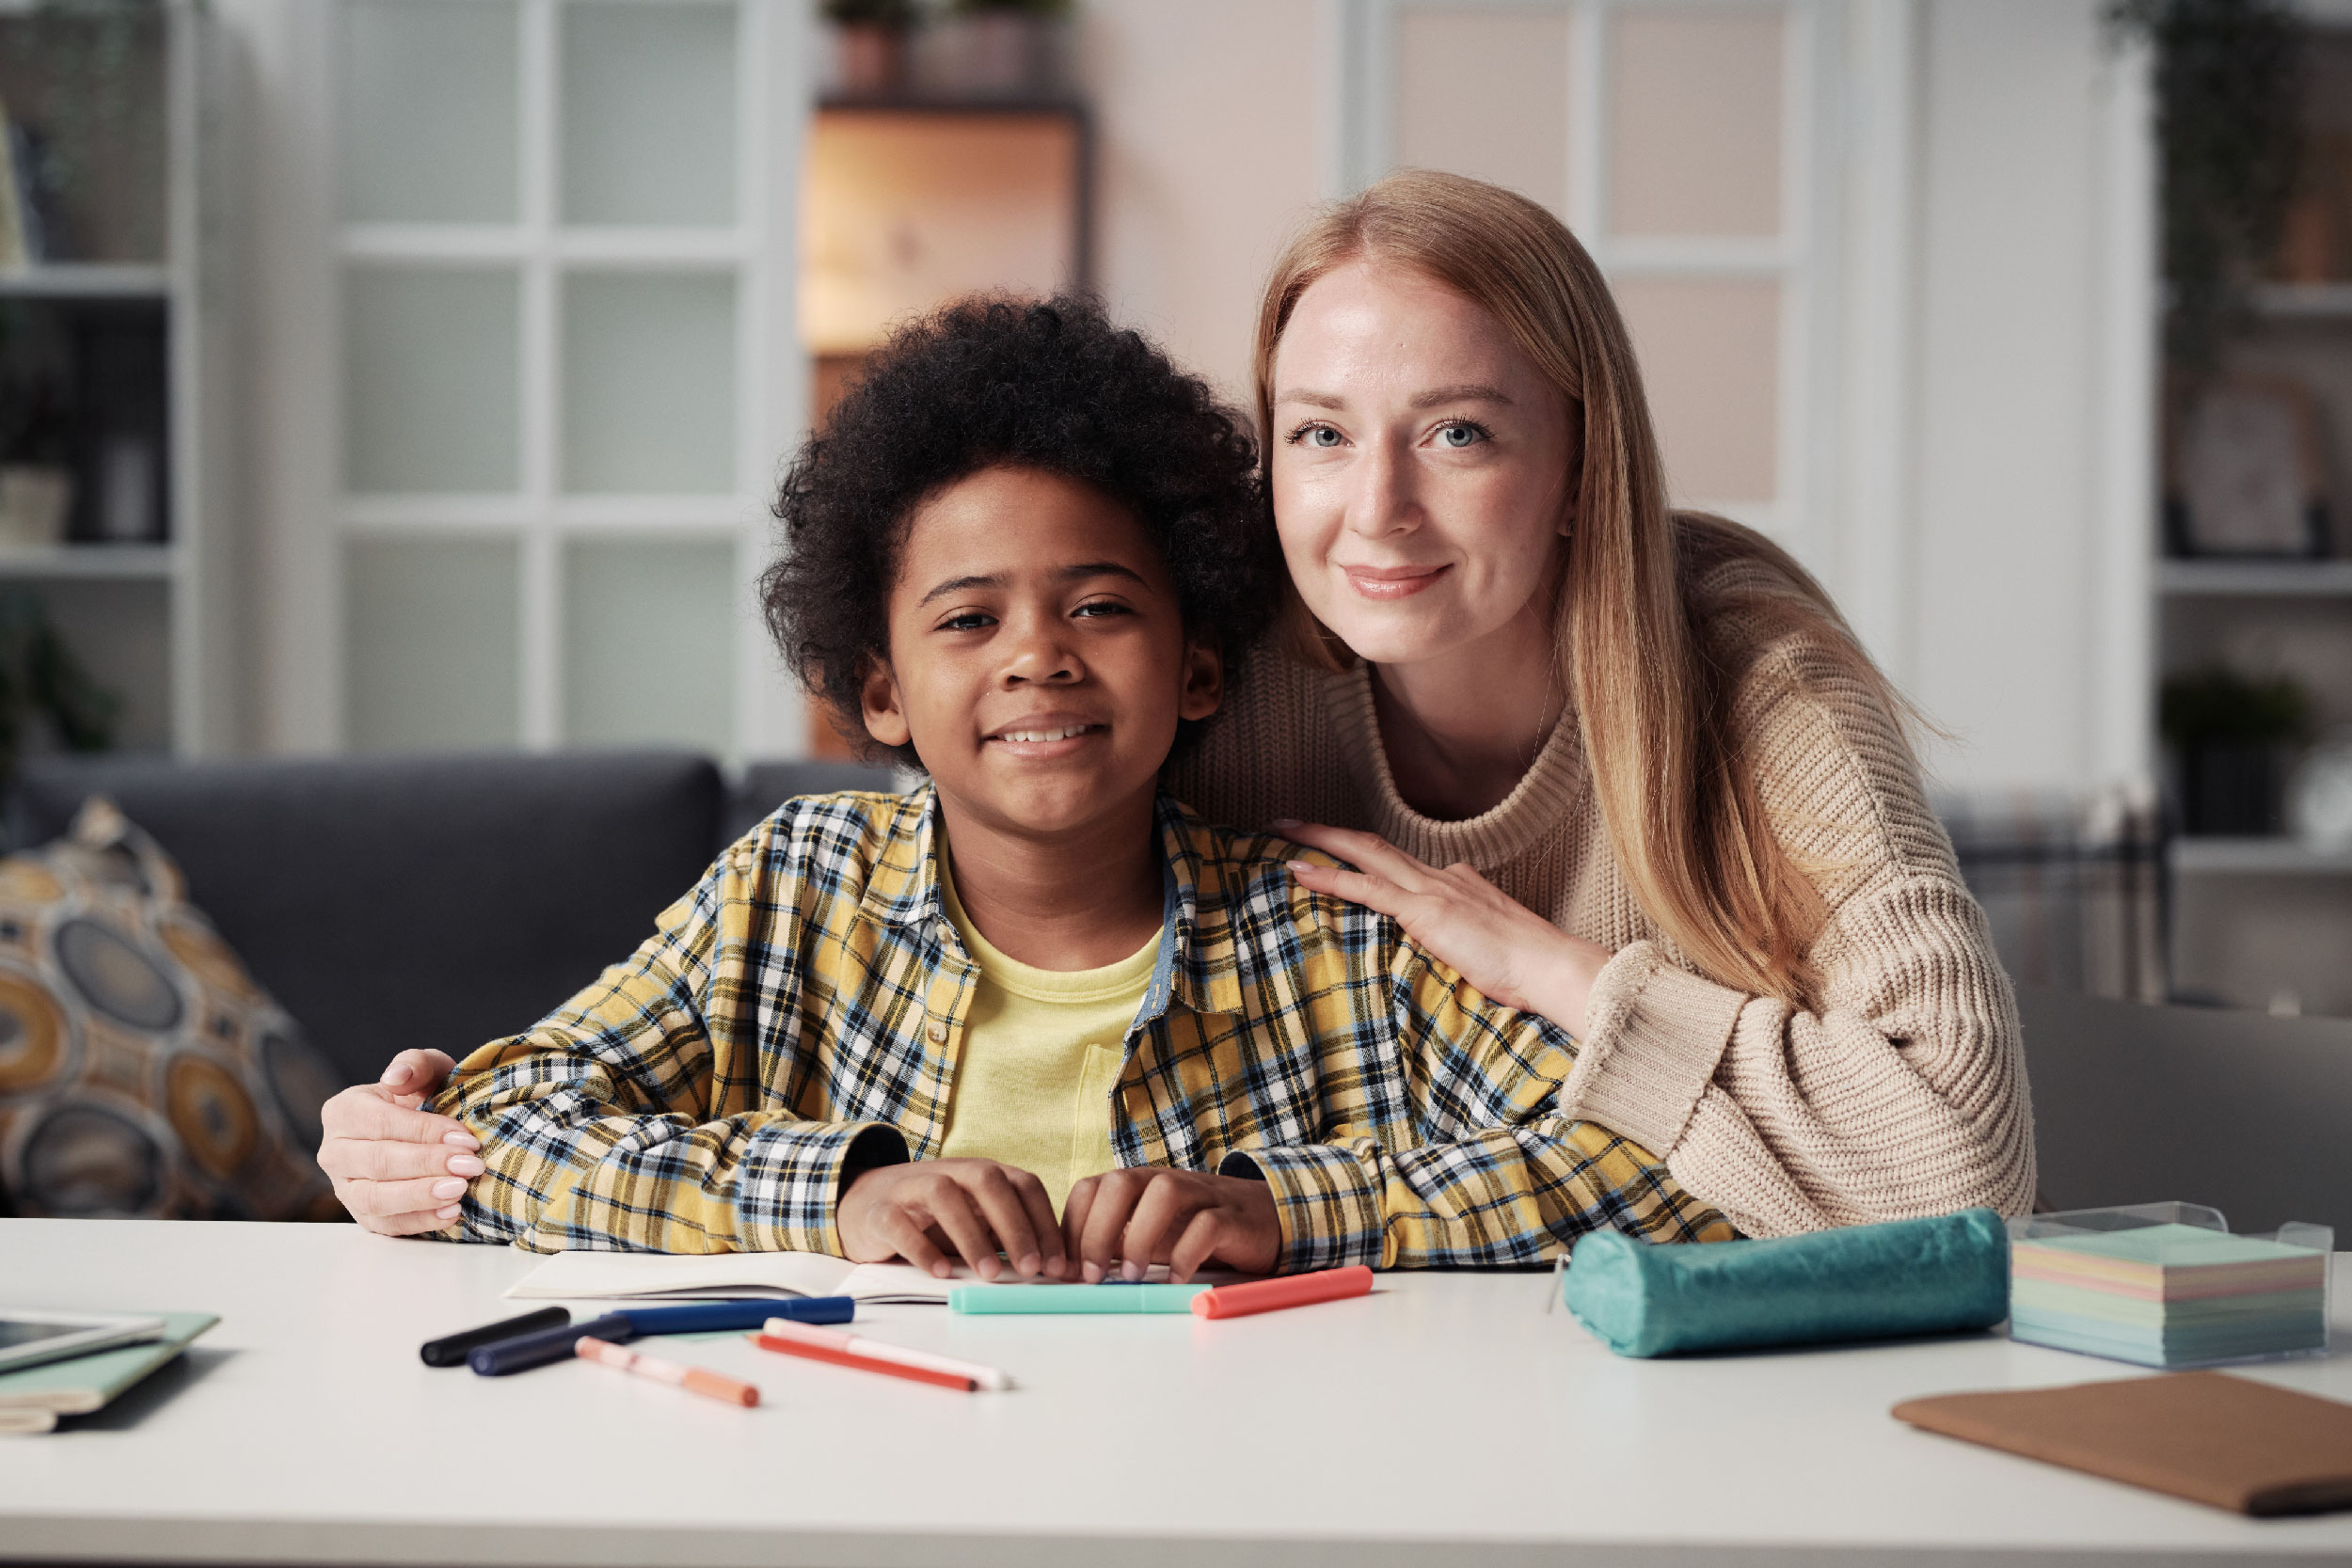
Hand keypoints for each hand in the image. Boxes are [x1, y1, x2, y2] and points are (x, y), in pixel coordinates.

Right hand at [317, 1049, 480, 1235]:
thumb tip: (396, 1077)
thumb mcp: (425, 1072)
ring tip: (459, 1191)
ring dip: (421, 1196)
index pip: (381, 1124)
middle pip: (378, 1162)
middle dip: (428, 1165)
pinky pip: (386, 1225)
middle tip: (470, 1166)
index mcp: (344, 1111)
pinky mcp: (362, 1215)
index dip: (425, 1132)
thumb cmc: (421, 1098)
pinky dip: (420, 1221)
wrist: (420, 1132)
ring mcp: (344, 1187)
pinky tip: (452, 1213)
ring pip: (376, 1198)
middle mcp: (334, 1151)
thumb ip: (415, 1064)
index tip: (466, 1139)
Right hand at [837, 1158, 1068, 1280]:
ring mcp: (912, 1187)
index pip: (1024, 1186)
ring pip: (945, 1196)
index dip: (1045, 1223)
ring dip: (972, 1236)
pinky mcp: (881, 1211)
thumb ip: (1007, 1235)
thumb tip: (1052, 1269)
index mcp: (982, 1174)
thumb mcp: (975, 1218)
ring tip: (990, 1274)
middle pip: (988, 1182)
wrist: (865, 1205)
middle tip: (1031, 1269)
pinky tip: (941, 1272)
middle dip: (1015, 1225)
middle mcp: (951, 1173)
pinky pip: (900, 1223)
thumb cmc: (933, 1218)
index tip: (1059, 1264)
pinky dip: (922, 1248)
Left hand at [1061, 1168, 1280, 1282]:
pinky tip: (1175, 1279)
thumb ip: (1113, 1243)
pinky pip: (1208, 1224)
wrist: (1265, 1218)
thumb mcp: (1149, 1234)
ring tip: (1131, 1277)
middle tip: (1092, 1275)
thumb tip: (1068, 1270)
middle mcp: (1166, 1181)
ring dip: (1140, 1236)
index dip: (1071, 1227)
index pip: (1090, 1188)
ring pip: (1163, 1193)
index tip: (1065, 1270)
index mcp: (1139, 1185)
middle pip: (1121, 1182)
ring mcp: (1202, 1195)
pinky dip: (1187, 1254)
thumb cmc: (1197, 1229)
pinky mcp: (1233, 1215)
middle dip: (1097, 1230)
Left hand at [1274, 821, 1611, 1037]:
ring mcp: (1433, 890)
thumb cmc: (1527, 969)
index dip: (1361, 853)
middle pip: (1373, 844)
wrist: (1552, 968)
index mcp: (1457, 882)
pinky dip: (1330, 877)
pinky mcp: (1427, 911)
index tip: (1335, 849)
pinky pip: (1368, 887)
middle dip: (1327, 831)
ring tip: (1280, 832)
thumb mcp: (1487, 947)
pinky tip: (1299, 871)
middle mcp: (1442, 876)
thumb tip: (1446, 953)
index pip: (1398, 861)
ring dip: (1319, 840)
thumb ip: (1460, 941)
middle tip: (1286, 822)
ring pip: (1365, 852)